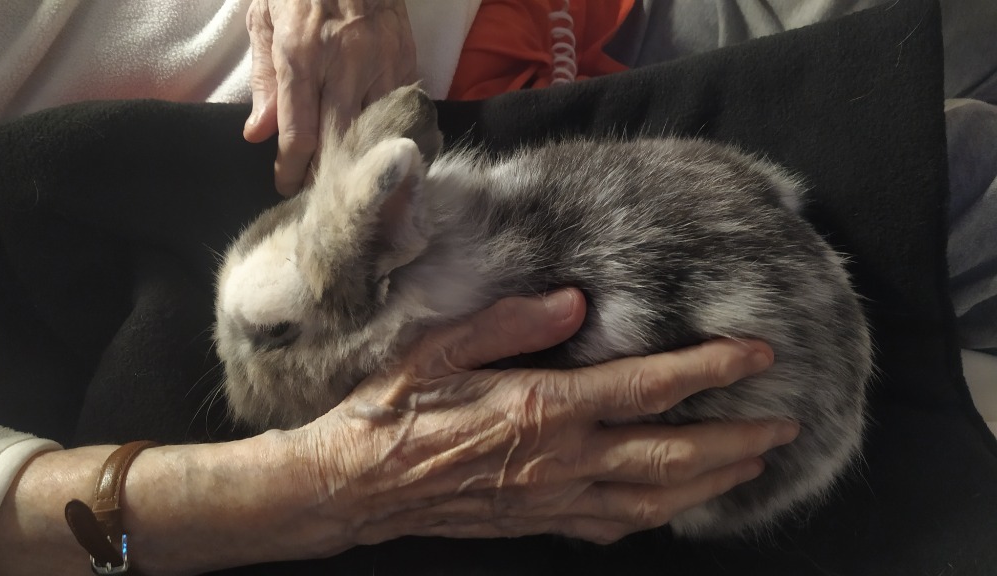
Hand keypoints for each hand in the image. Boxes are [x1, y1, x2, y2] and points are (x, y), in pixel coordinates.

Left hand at [244, 0, 416, 195]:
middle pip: (337, 140)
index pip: (299, 134)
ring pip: (373, 130)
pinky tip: (378, 146)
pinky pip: (398, 108)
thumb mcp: (265, 20)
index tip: (286, 185)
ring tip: (345, 175)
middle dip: (323, 172)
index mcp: (301, 54)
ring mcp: (380, 62)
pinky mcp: (405, 59)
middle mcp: (344, 63)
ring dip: (357, 157)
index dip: (291, 169)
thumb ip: (264, 79)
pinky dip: (387, 130)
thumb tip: (258, 133)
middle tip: (314, 191)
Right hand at [287, 288, 799, 546]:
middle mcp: (562, 459)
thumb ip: (511, 321)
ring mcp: (555, 498)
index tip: (757, 354)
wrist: (357, 486)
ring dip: (715, 484)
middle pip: (675, 455)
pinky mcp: (541, 522)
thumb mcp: (440, 347)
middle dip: (739, 440)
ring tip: (755, 467)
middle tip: (785, 425)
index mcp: (544, 406)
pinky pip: (615, 526)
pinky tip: (678, 507)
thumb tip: (574, 302)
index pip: (651, 386)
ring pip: (658, 501)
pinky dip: (660, 516)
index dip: (712, 369)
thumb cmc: (394, 410)